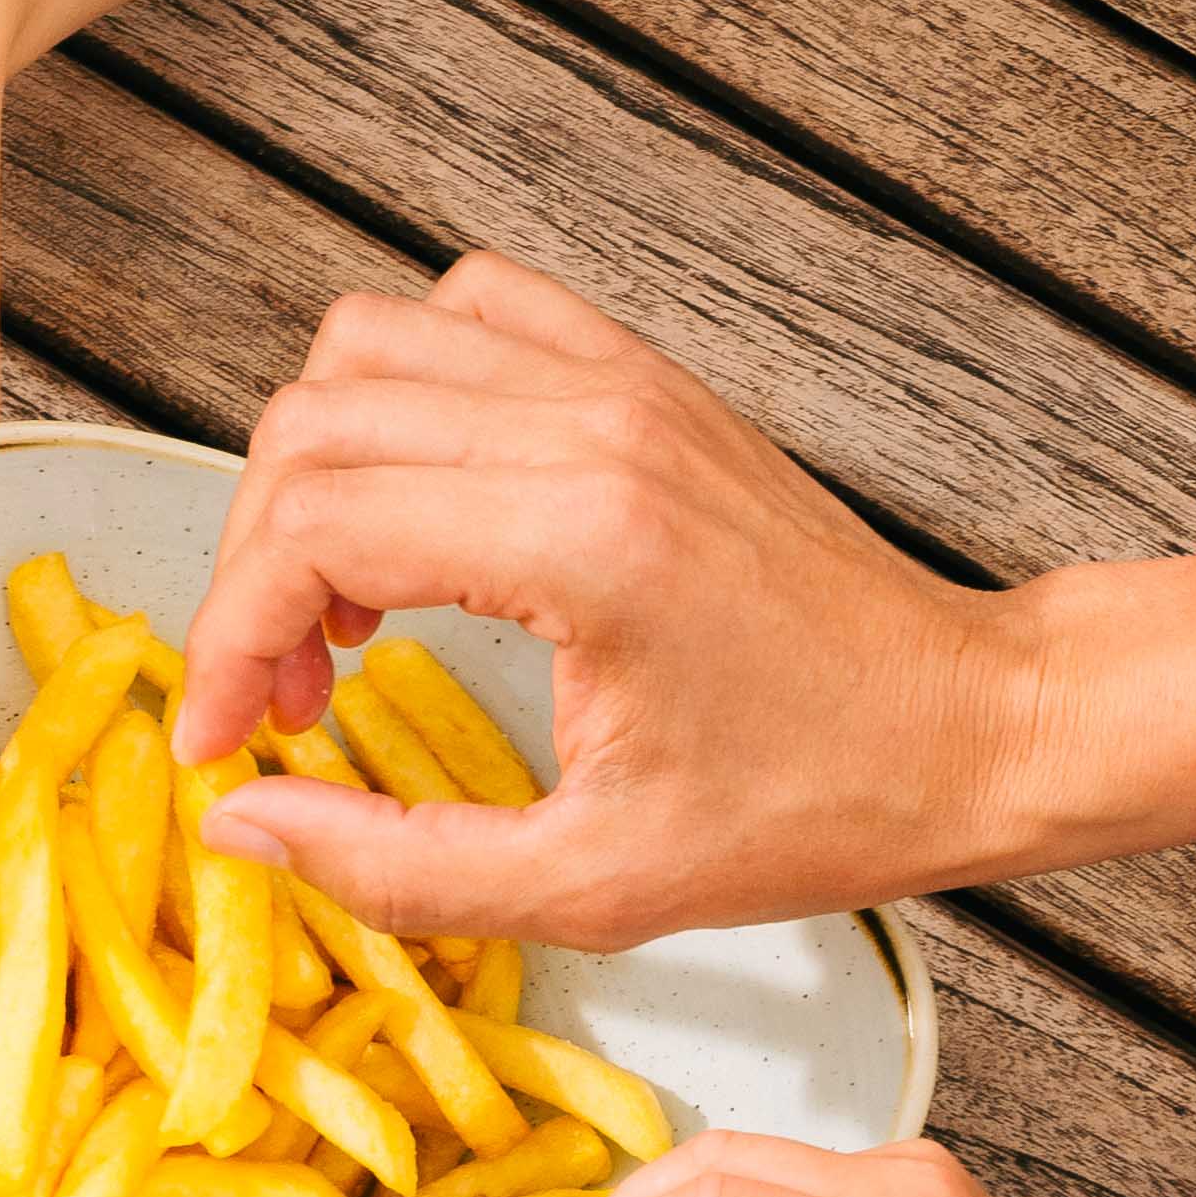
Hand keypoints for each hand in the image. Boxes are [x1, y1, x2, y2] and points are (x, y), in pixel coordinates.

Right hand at [170, 261, 1046, 946]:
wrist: (971, 724)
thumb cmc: (818, 802)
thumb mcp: (595, 884)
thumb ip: (398, 868)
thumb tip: (241, 826)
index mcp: (583, 542)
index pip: (314, 530)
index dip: (227, 639)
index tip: (224, 737)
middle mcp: (594, 428)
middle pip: (313, 430)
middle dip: (253, 571)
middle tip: (285, 696)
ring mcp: (621, 384)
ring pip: (365, 349)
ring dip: (312, 473)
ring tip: (346, 604)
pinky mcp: (642, 376)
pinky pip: (464, 313)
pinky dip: (402, 393)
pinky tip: (424, 509)